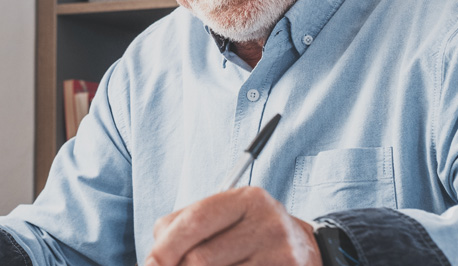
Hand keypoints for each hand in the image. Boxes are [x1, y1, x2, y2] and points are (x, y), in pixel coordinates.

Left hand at [145, 187, 321, 265]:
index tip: (151, 263)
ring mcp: (280, 254)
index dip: (166, 247)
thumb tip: (154, 258)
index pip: (195, 220)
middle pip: (201, 258)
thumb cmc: (250, 234)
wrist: (306, 251)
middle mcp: (267, 222)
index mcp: (247, 199)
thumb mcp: (224, 218)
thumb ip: (185, 226)